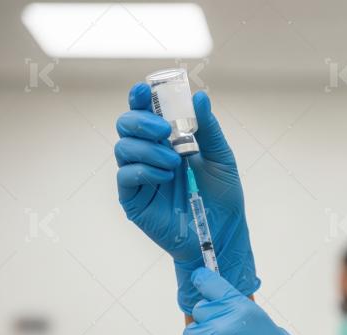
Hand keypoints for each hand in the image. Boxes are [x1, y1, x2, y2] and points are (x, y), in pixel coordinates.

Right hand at [115, 83, 259, 312]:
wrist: (222, 233)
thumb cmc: (223, 197)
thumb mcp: (221, 159)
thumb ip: (209, 130)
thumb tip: (200, 98)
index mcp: (168, 141)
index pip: (146, 113)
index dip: (141, 98)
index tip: (146, 89)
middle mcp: (149, 155)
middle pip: (126, 126)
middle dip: (140, 121)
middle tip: (163, 130)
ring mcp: (139, 177)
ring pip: (123, 148)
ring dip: (148, 149)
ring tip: (174, 161)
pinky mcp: (133, 199)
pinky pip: (126, 176)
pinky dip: (144, 170)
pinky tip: (165, 176)